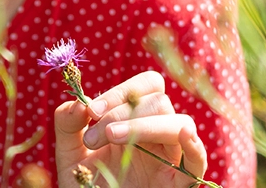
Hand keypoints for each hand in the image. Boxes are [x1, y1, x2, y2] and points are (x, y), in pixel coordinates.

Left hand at [54, 71, 207, 187]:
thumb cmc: (86, 185)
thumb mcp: (68, 153)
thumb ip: (67, 124)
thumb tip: (80, 103)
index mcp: (136, 121)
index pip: (146, 87)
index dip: (121, 91)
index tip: (91, 110)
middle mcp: (157, 136)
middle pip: (160, 101)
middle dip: (123, 111)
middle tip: (94, 137)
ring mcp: (170, 158)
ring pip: (180, 123)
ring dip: (144, 124)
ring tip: (111, 138)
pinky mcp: (178, 184)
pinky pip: (197, 161)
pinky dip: (193, 145)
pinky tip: (182, 137)